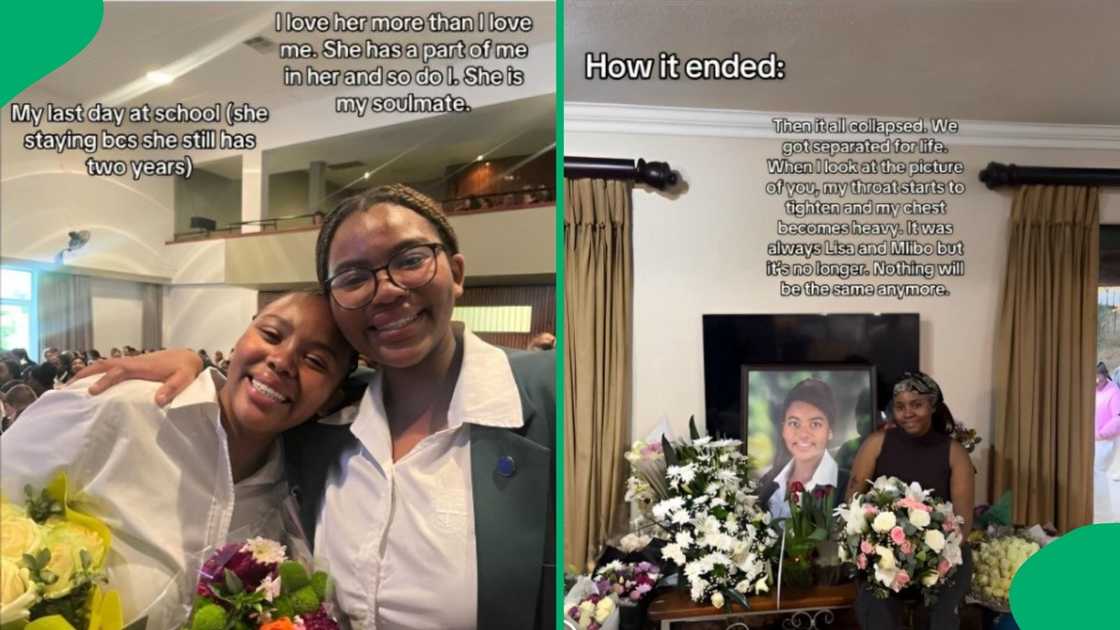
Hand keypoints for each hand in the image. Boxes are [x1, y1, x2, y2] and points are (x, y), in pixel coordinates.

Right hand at [72, 349, 203, 405]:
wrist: (188, 357)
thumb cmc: (185, 370)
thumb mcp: (183, 379)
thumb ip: (172, 388)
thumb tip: (158, 400)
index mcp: (142, 366)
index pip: (118, 371)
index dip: (105, 380)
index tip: (91, 391)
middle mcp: (133, 362)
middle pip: (104, 365)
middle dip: (85, 373)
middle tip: (67, 386)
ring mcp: (131, 363)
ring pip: (105, 364)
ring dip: (87, 372)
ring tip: (70, 385)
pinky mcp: (131, 366)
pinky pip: (110, 367)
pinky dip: (96, 372)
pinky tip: (88, 382)